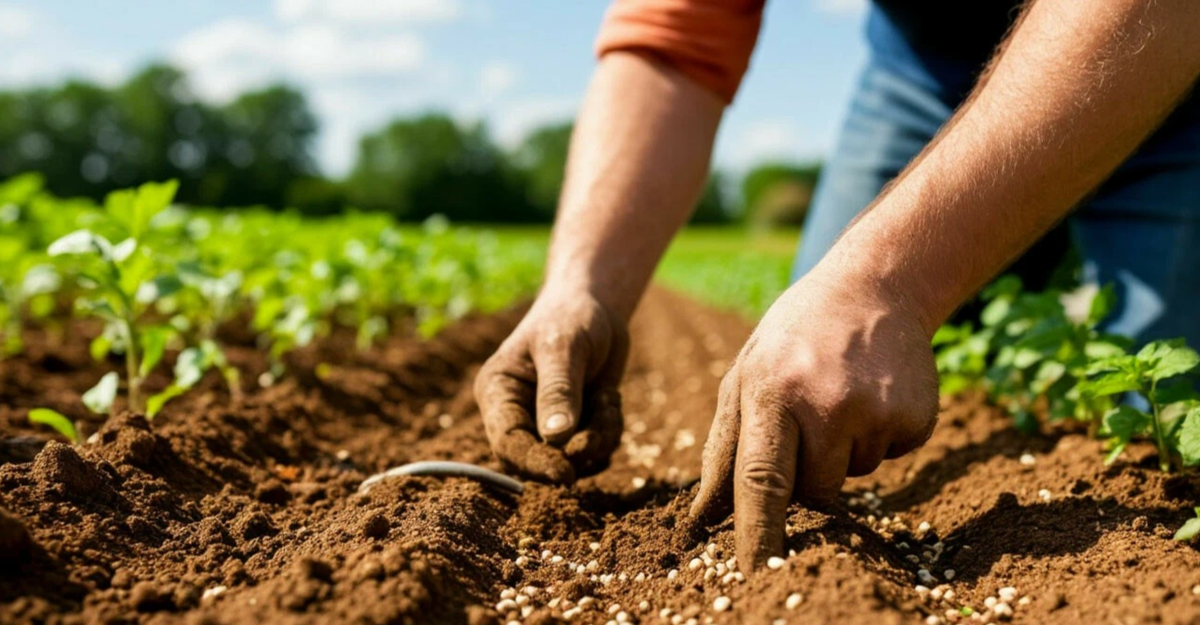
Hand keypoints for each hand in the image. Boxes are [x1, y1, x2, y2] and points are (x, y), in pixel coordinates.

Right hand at [474, 288, 629, 482]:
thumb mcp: (563, 347)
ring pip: (574, 459)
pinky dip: (610, 430)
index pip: (507, 443)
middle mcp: (517, 414)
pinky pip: (596, 450)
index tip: (566, 473)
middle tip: (599, 428)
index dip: (534, 463)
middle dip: (575, 451)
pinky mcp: (575, 428)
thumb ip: (558, 391)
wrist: (596, 308)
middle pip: (538, 461)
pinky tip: (610, 399)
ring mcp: (547, 424)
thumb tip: (556, 439)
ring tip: (608, 399)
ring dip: (600, 437)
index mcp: (498, 393)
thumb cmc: (570, 318)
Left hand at [689, 270, 938, 569]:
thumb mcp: (743, 376)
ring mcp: (875, 410)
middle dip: (807, 478)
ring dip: (843, 452)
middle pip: (813, 493)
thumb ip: (723, 449)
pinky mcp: (915, 416)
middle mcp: (824, 402)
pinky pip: (890, 457)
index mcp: (770, 392)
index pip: (761, 481)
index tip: (754, 575)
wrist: (873, 286)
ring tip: (838, 396)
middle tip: (808, 423)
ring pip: (853, 477)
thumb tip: (702, 520)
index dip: (758, 534)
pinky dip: (878, 437)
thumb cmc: (792, 339)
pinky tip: (871, 392)